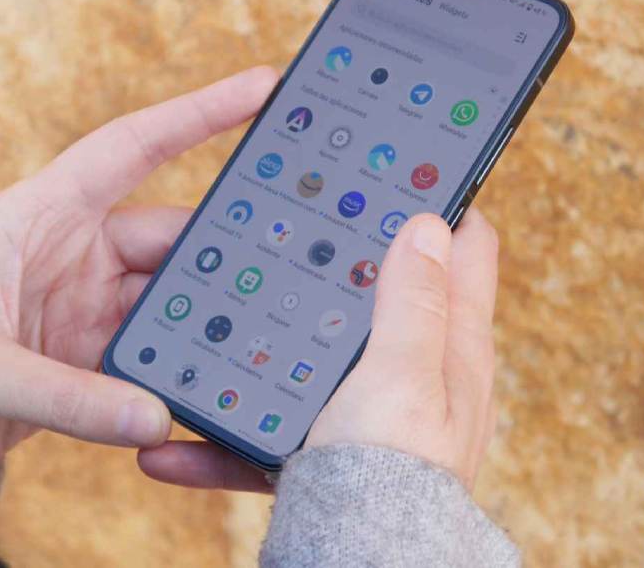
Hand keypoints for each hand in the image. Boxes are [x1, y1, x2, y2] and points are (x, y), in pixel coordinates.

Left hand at [0, 67, 278, 484]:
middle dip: (227, 247)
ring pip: (175, 297)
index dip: (197, 114)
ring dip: (210, 317)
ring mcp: (93, 303)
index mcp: (43, 215)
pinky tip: (217, 381)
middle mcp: (78, 251)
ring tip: (263, 332)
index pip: (131, 148)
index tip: (262, 86)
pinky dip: (186, 365)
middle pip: (172, 236)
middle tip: (296, 252)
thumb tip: (156, 417)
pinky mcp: (99, 352)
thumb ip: (66, 397)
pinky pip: (160, 350)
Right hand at [140, 210, 499, 489]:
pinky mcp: (327, 458)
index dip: (442, 201)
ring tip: (222, 315)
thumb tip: (429, 223)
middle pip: (386, 294)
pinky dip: (228, 437)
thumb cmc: (392, 475)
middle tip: (297, 220)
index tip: (401, 168)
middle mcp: (420, 377)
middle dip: (343, 260)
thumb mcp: (404, 373)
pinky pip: (269, 435)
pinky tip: (176, 440)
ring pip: (313, 360)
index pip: (468, 248)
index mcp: (453, 347)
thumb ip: (413, 302)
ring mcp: (371, 416)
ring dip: (271, 343)